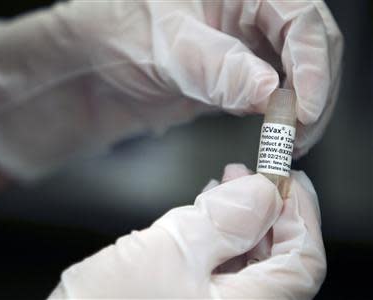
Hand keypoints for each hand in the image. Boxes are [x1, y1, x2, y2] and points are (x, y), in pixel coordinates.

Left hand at [0, 1, 341, 178]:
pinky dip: (277, 117)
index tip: (306, 109)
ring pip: (292, 74)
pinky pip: (269, 95)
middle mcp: (244, 12)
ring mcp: (240, 46)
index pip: (300, 16)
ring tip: (288, 142)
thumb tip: (268, 90)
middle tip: (299, 135)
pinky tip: (272, 135)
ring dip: (297, 108)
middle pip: (305, 46)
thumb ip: (216, 66)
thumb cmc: (107, 32)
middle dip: (312, 90)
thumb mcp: (161, 43)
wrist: (81, 68)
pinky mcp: (230, 78)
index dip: (312, 64)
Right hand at [48, 164, 325, 298]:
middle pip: (279, 265)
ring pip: (250, 268)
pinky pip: (222, 275)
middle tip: (254, 175)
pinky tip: (205, 215)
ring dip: (243, 224)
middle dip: (268, 213)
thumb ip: (223, 221)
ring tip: (228, 186)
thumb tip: (262, 192)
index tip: (288, 178)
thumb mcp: (170, 250)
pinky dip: (219, 241)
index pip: (302, 264)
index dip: (301, 215)